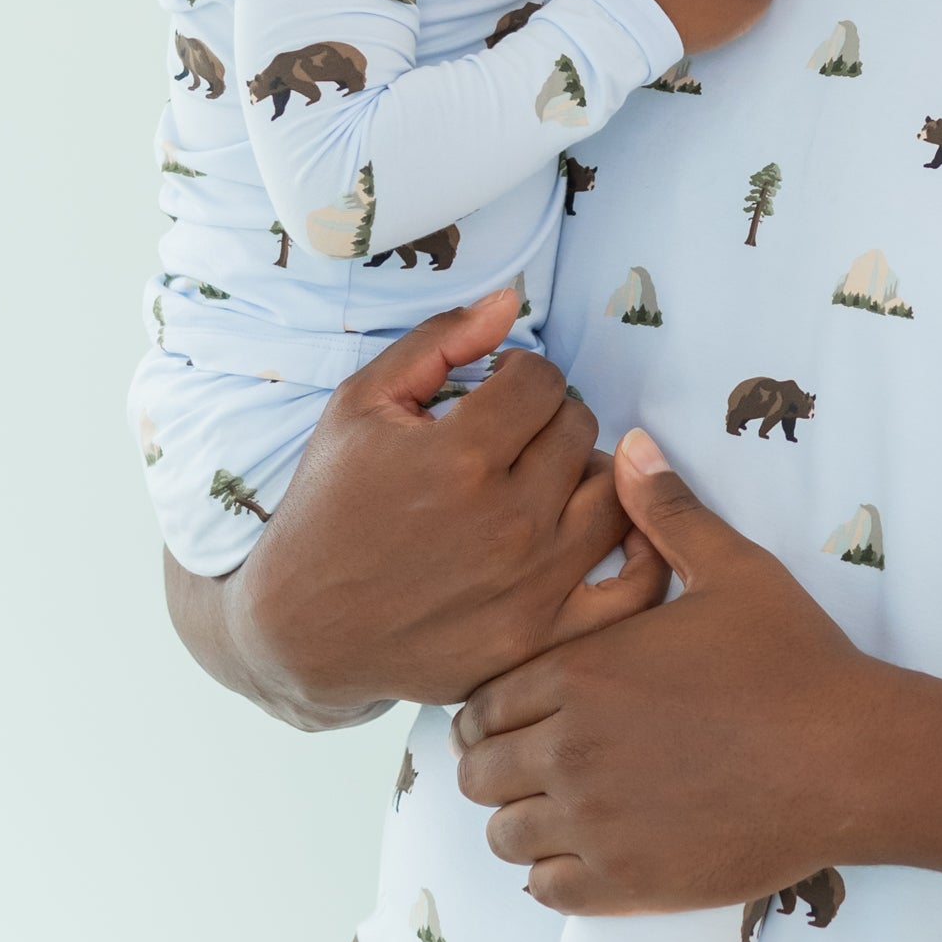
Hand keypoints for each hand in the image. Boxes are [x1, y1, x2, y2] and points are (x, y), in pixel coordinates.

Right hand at [172, 288, 670, 725]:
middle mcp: (506, 521)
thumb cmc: (327, 511)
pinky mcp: (544, 638)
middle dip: (549, 419)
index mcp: (458, 456)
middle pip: (580, 431)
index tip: (497, 392)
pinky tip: (610, 533)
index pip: (543, 381)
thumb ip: (437, 343)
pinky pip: (635, 589)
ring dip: (587, 475)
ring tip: (547, 482)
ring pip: (615, 496)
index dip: (520, 375)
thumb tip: (510, 302)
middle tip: (514, 438)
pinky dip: (642, 553)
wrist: (300, 631)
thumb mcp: (358, 407)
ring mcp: (531, 586)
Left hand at [453, 429, 894, 909]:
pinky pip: (546, 889)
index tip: (529, 712)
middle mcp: (570, 749)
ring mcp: (594, 822)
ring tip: (566, 808)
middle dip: (498, 765)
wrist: (855, 756)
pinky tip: (591, 852)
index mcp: (579, 672)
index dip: (496, 709)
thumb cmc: (796, 660)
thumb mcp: (732, 568)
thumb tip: (629, 444)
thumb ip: (666, 510)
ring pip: (502, 834)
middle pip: (477, 771)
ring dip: (522, 821)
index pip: (480, 702)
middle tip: (541, 762)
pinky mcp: (627, 882)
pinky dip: (553, 874)